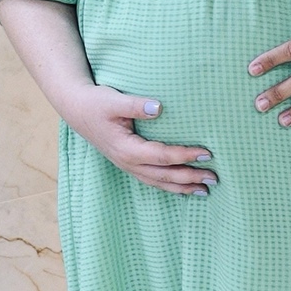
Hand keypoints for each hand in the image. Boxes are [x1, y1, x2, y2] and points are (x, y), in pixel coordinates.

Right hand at [65, 86, 217, 193]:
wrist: (76, 108)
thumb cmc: (96, 103)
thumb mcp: (114, 100)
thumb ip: (136, 105)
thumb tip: (159, 107)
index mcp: (127, 149)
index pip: (163, 156)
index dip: (185, 155)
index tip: (207, 153)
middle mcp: (128, 162)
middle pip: (164, 175)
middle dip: (190, 178)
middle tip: (214, 178)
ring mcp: (127, 166)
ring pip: (158, 183)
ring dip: (182, 187)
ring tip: (205, 190)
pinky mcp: (128, 164)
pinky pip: (151, 180)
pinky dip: (169, 186)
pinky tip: (183, 189)